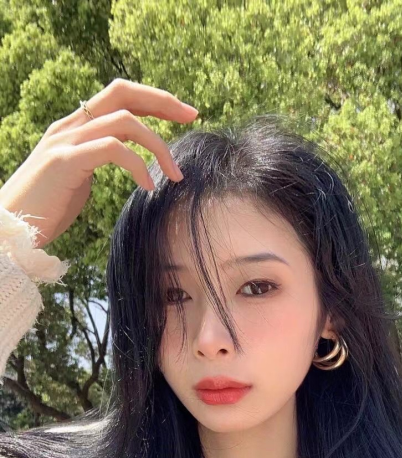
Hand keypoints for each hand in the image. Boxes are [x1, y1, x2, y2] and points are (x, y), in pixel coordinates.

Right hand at [0, 78, 197, 248]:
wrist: (11, 229)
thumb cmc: (46, 209)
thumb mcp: (79, 177)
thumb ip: (99, 159)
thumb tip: (128, 158)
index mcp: (75, 128)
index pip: (119, 97)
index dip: (153, 99)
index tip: (184, 113)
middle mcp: (69, 126)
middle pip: (122, 93)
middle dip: (162, 101)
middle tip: (193, 115)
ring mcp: (65, 141)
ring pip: (124, 121)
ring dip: (158, 146)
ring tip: (175, 174)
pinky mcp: (65, 161)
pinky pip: (113, 149)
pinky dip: (138, 165)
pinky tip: (148, 186)